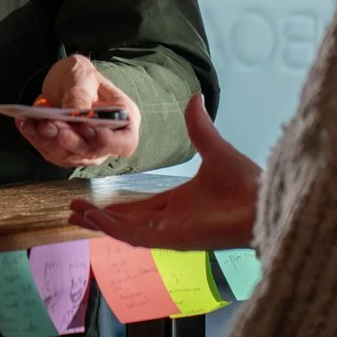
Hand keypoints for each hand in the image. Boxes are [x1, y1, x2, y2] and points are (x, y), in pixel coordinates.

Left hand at [15, 55, 139, 168]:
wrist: (65, 82)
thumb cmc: (81, 77)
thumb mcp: (83, 75)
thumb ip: (81, 93)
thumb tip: (78, 112)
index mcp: (124, 119)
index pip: (125, 143)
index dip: (109, 141)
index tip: (87, 127)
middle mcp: (107, 140)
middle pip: (91, 151)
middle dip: (69, 139)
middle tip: (50, 123)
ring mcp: (86, 149)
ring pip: (68, 155)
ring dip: (49, 141)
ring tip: (35, 122)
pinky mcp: (65, 152)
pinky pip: (50, 152)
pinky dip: (36, 139)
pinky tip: (25, 123)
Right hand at [67, 94, 258, 249]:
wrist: (263, 200)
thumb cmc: (246, 181)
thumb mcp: (213, 147)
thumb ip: (198, 127)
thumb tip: (193, 97)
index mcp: (179, 203)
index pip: (139, 207)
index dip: (115, 205)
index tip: (92, 200)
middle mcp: (171, 221)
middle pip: (126, 221)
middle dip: (99, 216)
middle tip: (72, 209)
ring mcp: (170, 232)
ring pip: (125, 229)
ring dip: (100, 222)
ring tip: (74, 213)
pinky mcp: (173, 240)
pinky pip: (136, 235)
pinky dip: (114, 227)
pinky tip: (95, 218)